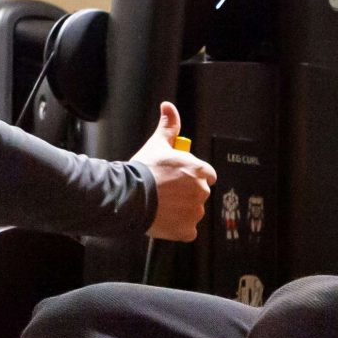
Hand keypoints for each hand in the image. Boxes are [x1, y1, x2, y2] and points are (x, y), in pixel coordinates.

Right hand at [133, 103, 214, 241]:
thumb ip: (169, 126)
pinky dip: (178, 227)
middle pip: (200, 193)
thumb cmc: (144, 170)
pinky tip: (164, 219)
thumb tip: (168, 106)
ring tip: (163, 205)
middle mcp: (202, 192)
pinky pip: (188, 230)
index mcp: (200, 170)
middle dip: (187, 193)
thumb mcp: (158, 144)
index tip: (179, 178)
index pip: (207, 174)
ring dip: (183, 210)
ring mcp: (195, 212)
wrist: (129, 197)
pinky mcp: (187, 230)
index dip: (193, 176)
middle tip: (167, 192)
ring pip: (193, 211)